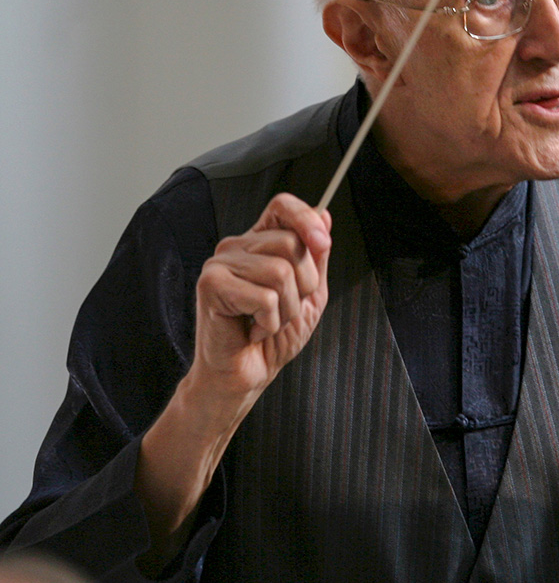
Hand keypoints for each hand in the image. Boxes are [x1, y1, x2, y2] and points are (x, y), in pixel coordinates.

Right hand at [190, 193, 331, 403]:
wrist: (245, 376)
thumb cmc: (274, 337)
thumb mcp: (310, 293)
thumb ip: (316, 256)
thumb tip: (324, 214)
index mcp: (260, 243)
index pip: (283, 206)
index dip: (307, 219)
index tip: (323, 243)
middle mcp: (237, 247)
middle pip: (290, 242)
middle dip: (304, 284)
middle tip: (284, 308)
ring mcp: (220, 264)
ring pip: (280, 271)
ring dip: (287, 309)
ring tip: (268, 322)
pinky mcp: (210, 285)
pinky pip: (264, 297)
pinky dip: (269, 322)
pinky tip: (253, 331)